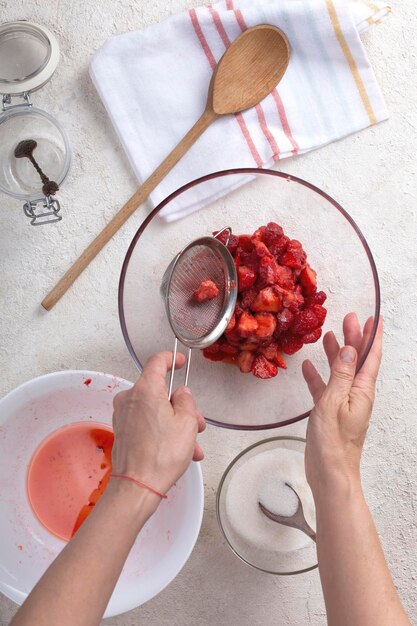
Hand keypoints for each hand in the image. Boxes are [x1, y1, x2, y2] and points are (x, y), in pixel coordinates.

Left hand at [111, 351, 205, 497]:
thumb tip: (181, 394)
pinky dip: (163, 432)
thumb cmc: (161, 456)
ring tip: (191, 445)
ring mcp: (124, 415)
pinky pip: (147, 423)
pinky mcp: (123, 430)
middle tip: (196, 422)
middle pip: (159, 391)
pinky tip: (179, 451)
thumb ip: (186, 400)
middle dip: (180, 406)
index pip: (157, 361)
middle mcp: (130, 399)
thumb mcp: (187, 422)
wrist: (137, 485)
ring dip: (175, 423)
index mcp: (145, 390)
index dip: (171, 358)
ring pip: (155, 410)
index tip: (179, 361)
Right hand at [302, 313, 382, 495]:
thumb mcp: (334, 402)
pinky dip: (318, 377)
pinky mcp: (330, 413)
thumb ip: (341, 375)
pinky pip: (325, 389)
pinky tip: (309, 368)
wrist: (330, 474)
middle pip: (357, 361)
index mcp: (362, 391)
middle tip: (347, 318)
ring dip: (337, 354)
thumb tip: (351, 349)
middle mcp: (356, 395)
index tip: (372, 318)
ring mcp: (343, 404)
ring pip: (340, 372)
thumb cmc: (334, 442)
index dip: (372, 336)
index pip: (370, 357)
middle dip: (354, 339)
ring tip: (329, 335)